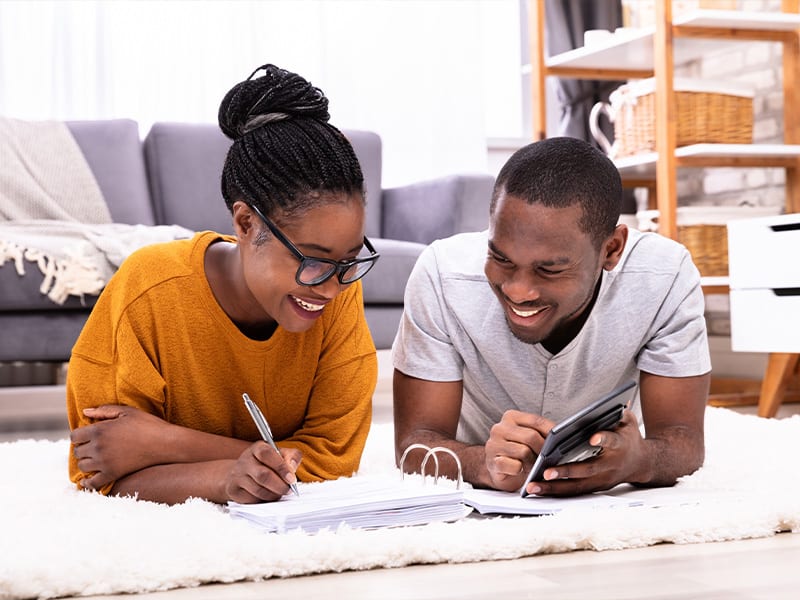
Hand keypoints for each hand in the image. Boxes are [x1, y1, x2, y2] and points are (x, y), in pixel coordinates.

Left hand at [71, 404, 173, 490]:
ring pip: (82, 466)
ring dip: (86, 462)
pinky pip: (92, 483)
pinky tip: (87, 480)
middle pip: (77, 451)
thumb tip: (85, 412)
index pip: (74, 436)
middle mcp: (98, 447)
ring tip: (94, 459)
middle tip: (92, 447)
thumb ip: (104, 411)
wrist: (165, 443)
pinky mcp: (112, 474)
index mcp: (99, 430)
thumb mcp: (127, 412)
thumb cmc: (147, 425)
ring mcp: (104, 463)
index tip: (87, 436)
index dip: (80, 435)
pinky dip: (87, 483)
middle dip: (83, 448)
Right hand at [224, 442, 302, 503]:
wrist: (242, 473)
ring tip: (279, 492)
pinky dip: (263, 500)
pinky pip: (252, 500)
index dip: (281, 467)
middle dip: (280, 485)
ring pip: (259, 490)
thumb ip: (292, 457)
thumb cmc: (267, 464)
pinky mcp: (234, 491)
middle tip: (289, 489)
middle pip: (263, 475)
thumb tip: (292, 467)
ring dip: (273, 494)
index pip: (267, 454)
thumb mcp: (281, 455)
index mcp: (257, 448)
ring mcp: (237, 476)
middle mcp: (245, 460)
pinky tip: (267, 496)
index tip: (292, 478)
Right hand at [484, 410, 554, 491]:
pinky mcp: (492, 462)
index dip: (551, 431)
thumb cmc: (517, 452)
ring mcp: (493, 445)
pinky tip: (520, 470)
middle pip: (531, 436)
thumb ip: (540, 434)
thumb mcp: (528, 439)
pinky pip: (514, 466)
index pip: (536, 420)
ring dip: (533, 462)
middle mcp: (500, 428)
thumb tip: (560, 438)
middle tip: (548, 458)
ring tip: (534, 466)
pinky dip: (521, 470)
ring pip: (524, 452)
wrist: (498, 469)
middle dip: (543, 450)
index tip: (561, 441)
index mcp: (510, 417)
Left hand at [523, 410, 644, 496]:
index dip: (604, 440)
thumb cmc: (629, 437)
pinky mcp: (595, 488)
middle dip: (566, 472)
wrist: (642, 463)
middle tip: (546, 471)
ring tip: (533, 486)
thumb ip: (619, 412)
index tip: (592, 438)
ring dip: (555, 488)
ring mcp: (603, 480)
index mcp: (620, 446)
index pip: (612, 442)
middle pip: (587, 470)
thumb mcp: (628, 421)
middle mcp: (611, 466)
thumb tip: (612, 403)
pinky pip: (574, 492)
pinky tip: (538, 490)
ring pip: (577, 487)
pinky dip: (556, 492)